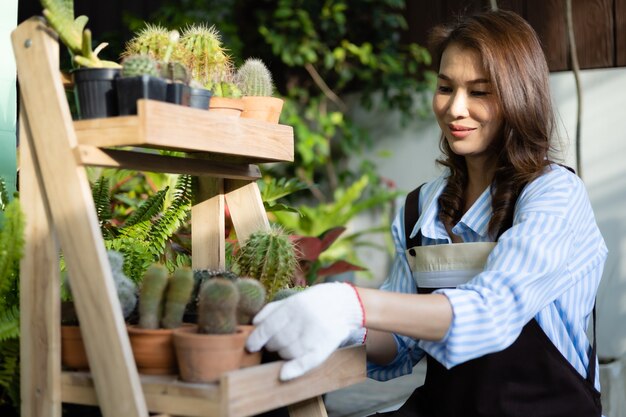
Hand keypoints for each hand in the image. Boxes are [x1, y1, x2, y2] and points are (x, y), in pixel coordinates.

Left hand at [246, 282, 364, 380]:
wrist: (342, 303)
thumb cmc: (311, 302)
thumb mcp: (291, 300)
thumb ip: (270, 310)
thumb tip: (254, 325)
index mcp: (294, 305)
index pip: (268, 326)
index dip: (256, 339)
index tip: (251, 347)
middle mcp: (305, 318)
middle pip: (278, 341)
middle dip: (273, 345)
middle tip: (278, 341)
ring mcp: (317, 331)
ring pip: (289, 353)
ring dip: (284, 353)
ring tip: (291, 345)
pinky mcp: (328, 344)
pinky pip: (308, 361)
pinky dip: (294, 369)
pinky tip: (283, 374)